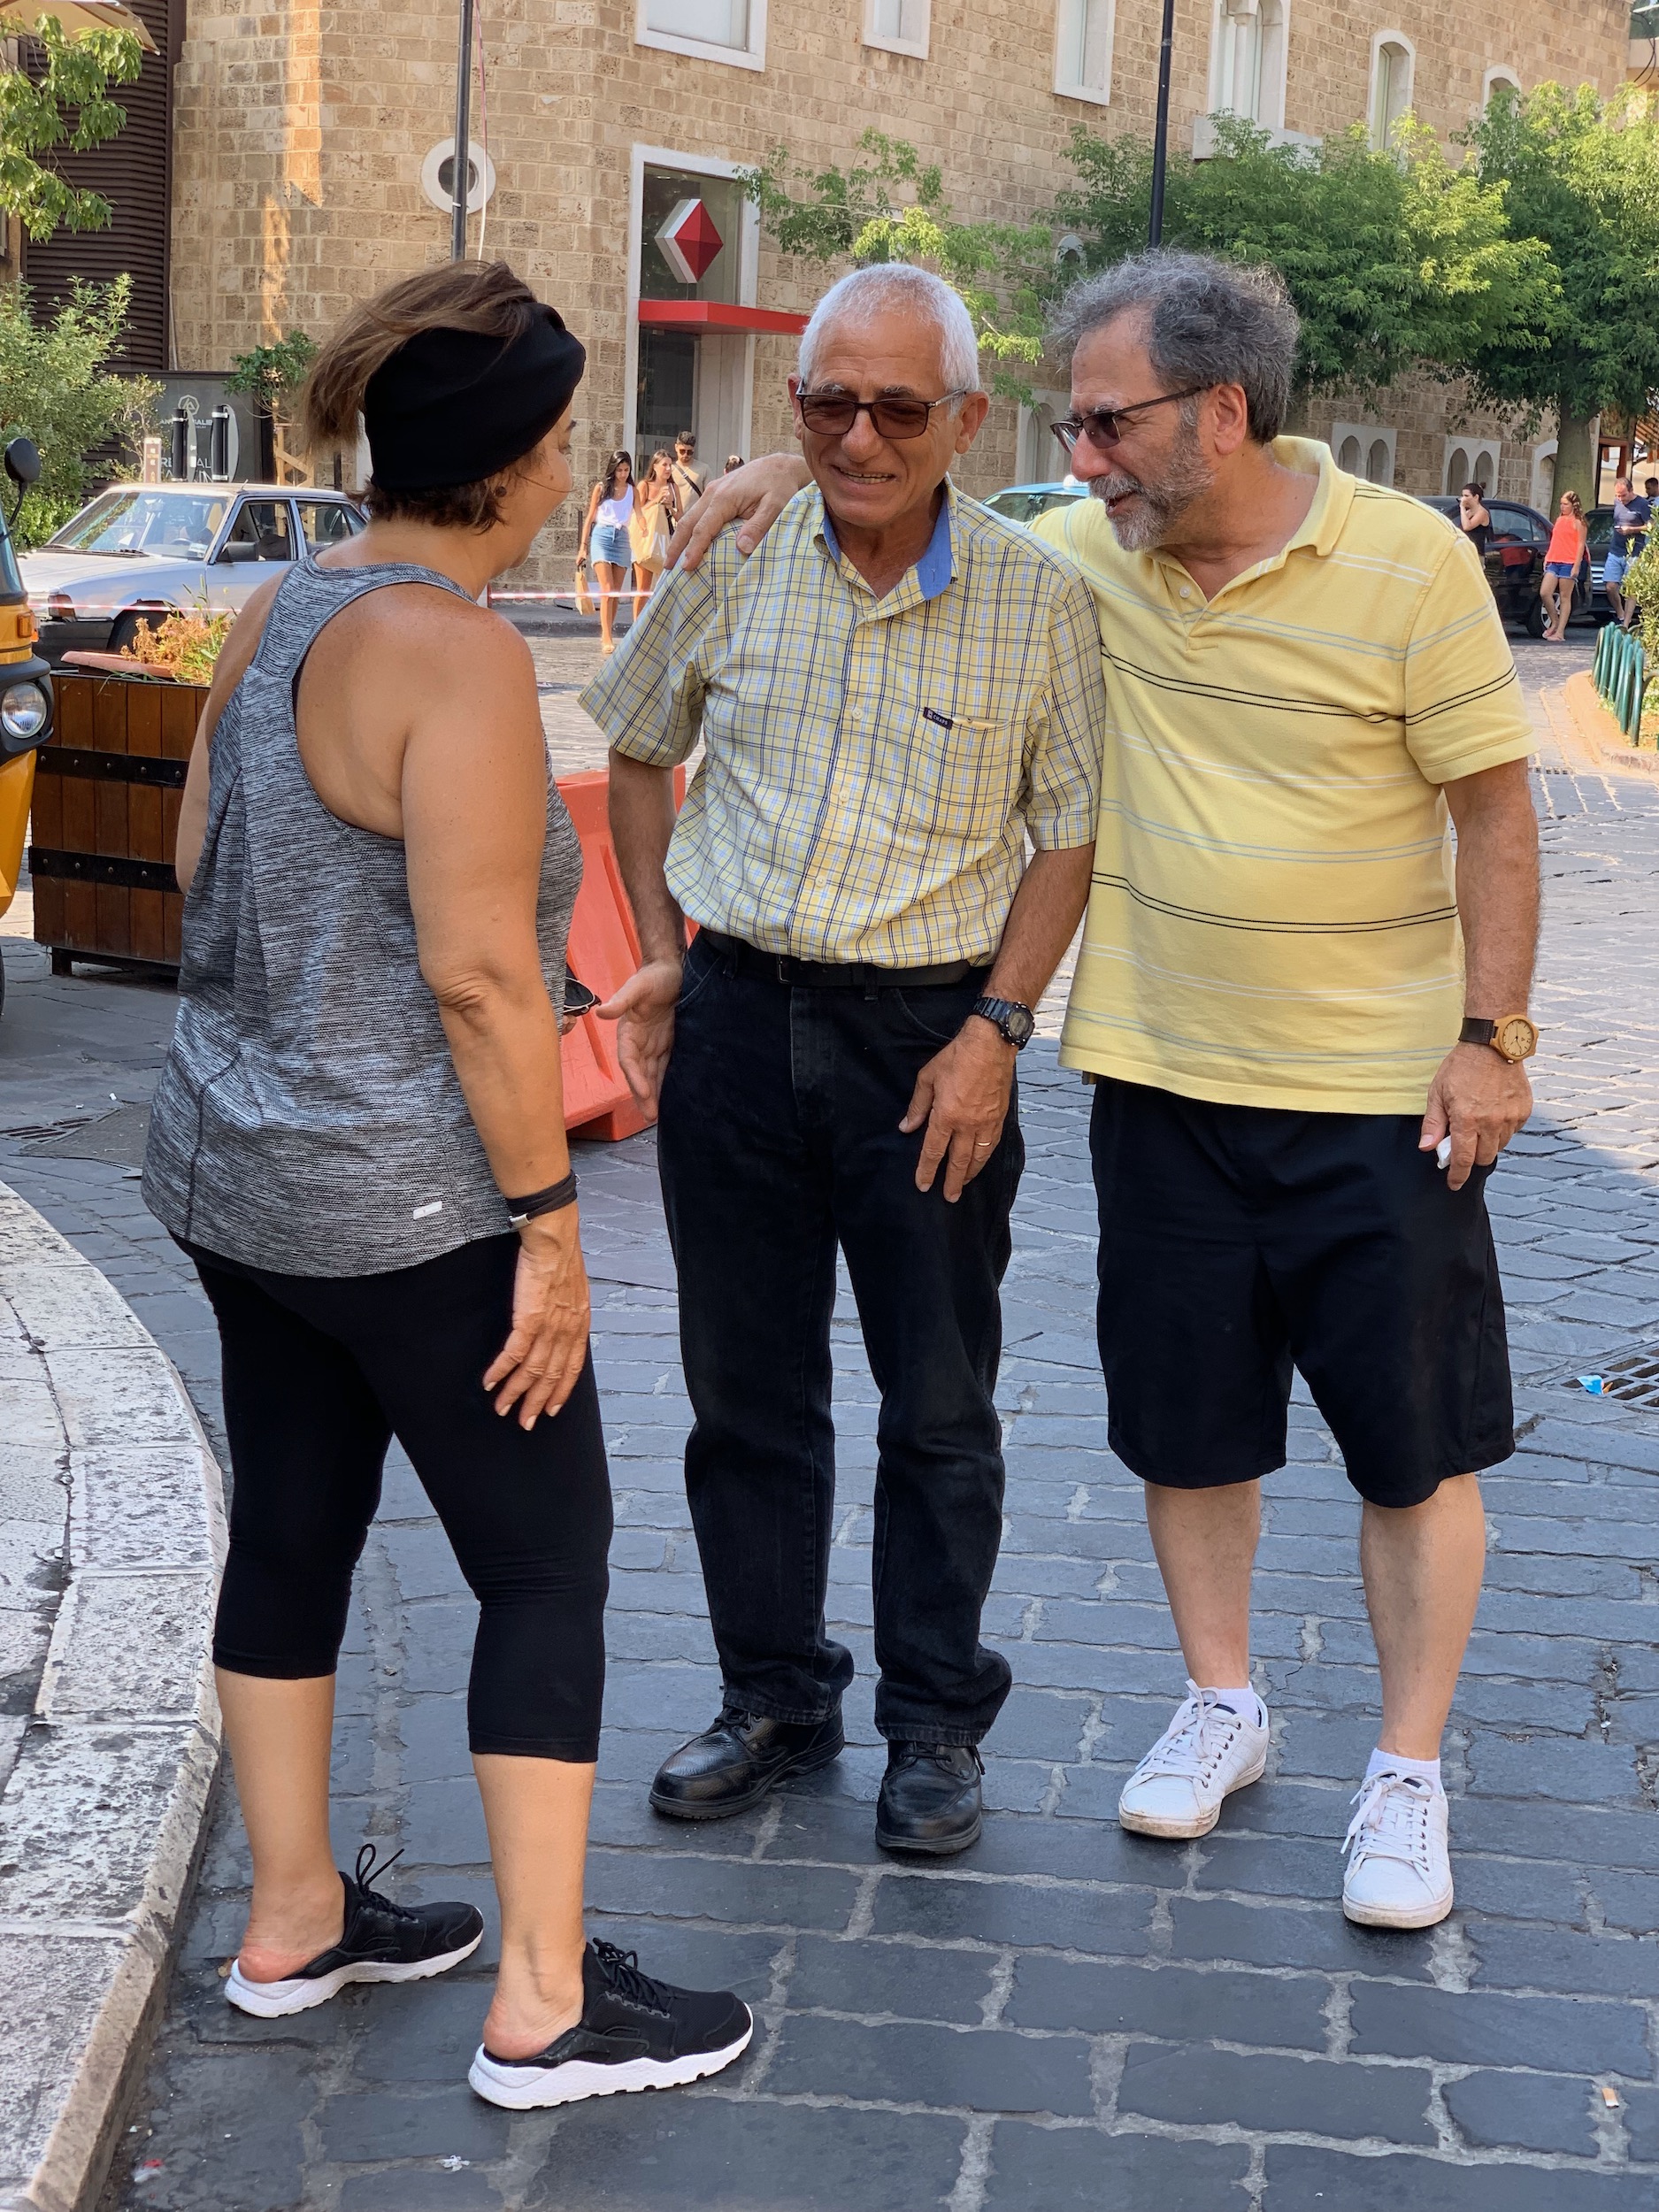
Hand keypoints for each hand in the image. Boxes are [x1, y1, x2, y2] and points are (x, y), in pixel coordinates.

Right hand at [483, 1209, 590, 1427]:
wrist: (553, 1237)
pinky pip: (514, 1353)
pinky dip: (501, 1371)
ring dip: (515, 1392)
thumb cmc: (560, 1257)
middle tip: (524, 1423)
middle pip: (552, 1376)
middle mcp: (568, 1329)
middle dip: (537, 1402)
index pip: (573, 1367)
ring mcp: (550, 1326)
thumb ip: (567, 1314)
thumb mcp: (572, 1291)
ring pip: (532, 1370)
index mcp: (580, 1323)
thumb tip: (559, 1327)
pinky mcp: (529, 1318)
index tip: (552, 1410)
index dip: (561, 1391)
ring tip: (502, 1409)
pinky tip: (490, 1382)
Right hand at [596, 956, 681, 1120]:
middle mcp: (638, 1041)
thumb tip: (600, 1013)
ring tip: (656, 1116)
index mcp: (628, 1031)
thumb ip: (621, 1000)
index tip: (645, 1093)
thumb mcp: (638, 986)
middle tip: (650, 1115)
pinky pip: (664, 1067)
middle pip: (639, 1073)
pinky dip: (665, 1082)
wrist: (671, 968)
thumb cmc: (653, 975)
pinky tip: (671, 1097)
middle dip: (644, 1095)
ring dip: (653, 1094)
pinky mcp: (666, 1042)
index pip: (629, 1059)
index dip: (635, 1077)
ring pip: (652, 1074)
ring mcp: (652, 1043)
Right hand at [665, 454, 811, 571]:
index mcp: (724, 497)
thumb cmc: (780, 486)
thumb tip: (742, 548)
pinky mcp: (716, 494)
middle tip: (667, 568)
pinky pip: (698, 514)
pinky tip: (688, 543)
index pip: (703, 528)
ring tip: (672, 559)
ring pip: (690, 517)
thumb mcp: (776, 506)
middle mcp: (713, 493)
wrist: (780, 466)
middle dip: (676, 546)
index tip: (685, 568)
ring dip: (680, 539)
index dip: (693, 550)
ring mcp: (712, 491)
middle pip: (688, 522)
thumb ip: (759, 526)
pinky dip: (689, 530)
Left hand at [900, 1018, 1015, 1202]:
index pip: (934, 1151)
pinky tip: (981, 1161)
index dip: (927, 1170)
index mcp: (947, 1116)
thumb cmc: (957, 1057)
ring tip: (965, 1184)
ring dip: (971, 1173)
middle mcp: (968, 1124)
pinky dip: (986, 1157)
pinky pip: (992, 1144)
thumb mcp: (927, 1078)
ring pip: (979, 1156)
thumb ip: (917, 1106)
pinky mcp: (1000, 1117)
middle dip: (952, 1181)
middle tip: (949, 1197)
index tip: (923, 1184)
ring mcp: (986, 1122)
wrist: (990, 1044)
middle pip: (959, 1161)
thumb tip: (907, 1127)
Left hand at [1419, 1042, 1532, 1191]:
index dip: (1458, 1176)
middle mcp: (1491, 1122)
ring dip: (1487, 1143)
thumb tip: (1427, 1147)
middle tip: (1464, 1143)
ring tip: (1478, 1124)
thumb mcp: (1437, 1093)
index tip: (1454, 1184)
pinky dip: (1501, 1130)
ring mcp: (1510, 1117)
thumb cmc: (1461, 1067)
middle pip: (1483, 1157)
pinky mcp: (1523, 1110)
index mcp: (1467, 1119)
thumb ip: (1434, 1124)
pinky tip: (1493, 1114)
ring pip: (1499, 1146)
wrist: (1492, 1044)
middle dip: (1472, 1157)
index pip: (1463, 1159)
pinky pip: (1512, 1132)